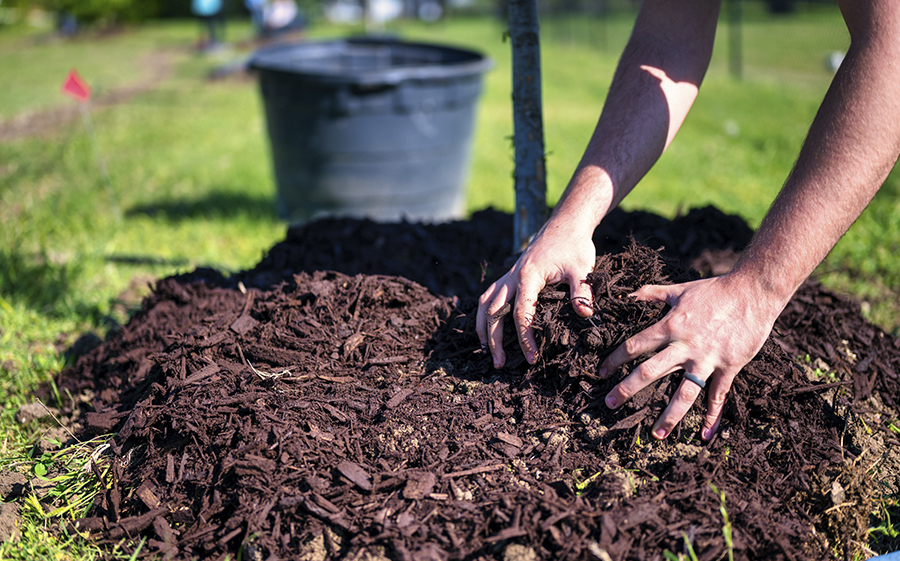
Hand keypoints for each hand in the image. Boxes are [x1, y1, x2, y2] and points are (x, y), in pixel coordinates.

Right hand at [476, 219, 596, 367]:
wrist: (565, 224)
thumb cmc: (574, 246)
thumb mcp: (582, 268)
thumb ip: (582, 291)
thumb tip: (584, 314)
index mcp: (528, 276)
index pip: (521, 313)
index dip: (524, 338)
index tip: (532, 357)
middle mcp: (512, 276)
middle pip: (494, 312)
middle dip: (494, 340)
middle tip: (499, 364)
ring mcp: (508, 275)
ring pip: (485, 303)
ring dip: (483, 328)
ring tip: (486, 350)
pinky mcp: (510, 275)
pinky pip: (489, 295)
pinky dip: (484, 313)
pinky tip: (487, 327)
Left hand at [599, 273, 781, 440]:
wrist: (753, 292)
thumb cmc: (715, 290)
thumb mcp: (680, 289)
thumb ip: (652, 293)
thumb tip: (629, 294)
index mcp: (670, 326)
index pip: (635, 346)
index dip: (615, 359)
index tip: (602, 372)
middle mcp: (685, 346)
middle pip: (650, 372)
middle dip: (627, 389)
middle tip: (610, 404)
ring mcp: (707, 359)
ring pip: (684, 393)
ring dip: (669, 415)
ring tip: (657, 434)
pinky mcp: (729, 366)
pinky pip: (718, 395)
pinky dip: (712, 416)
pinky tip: (705, 434)